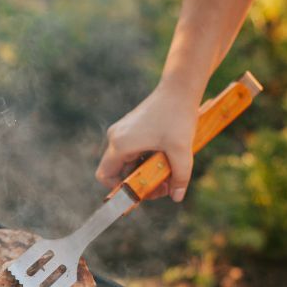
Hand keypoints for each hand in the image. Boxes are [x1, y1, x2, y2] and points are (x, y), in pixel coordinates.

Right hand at [96, 83, 200, 201]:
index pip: (105, 176)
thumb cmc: (177, 116)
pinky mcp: (131, 128)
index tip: (142, 192)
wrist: (179, 89)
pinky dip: (147, 160)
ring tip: (168, 173)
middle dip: (139, 183)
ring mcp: (122, 132)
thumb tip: (178, 197)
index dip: (120, 189)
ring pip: (128, 162)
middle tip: (162, 186)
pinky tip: (166, 159)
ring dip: (145, 171)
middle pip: (118, 171)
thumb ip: (180, 176)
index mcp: (121, 144)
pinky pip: (133, 152)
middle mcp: (116, 138)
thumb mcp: (181, 150)